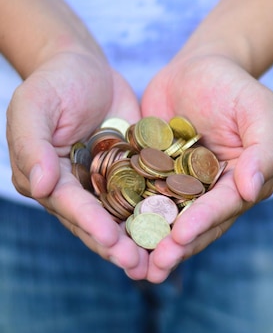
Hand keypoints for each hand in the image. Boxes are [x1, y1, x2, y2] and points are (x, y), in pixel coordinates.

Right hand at [6, 51, 148, 278]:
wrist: (86, 66)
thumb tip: (39, 187)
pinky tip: (181, 229)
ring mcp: (106, 184)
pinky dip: (161, 213)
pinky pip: (148, 195)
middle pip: (98, 222)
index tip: (110, 241)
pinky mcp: (133, 173)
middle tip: (141, 266)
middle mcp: (77, 189)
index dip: (89, 224)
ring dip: (142, 240)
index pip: (69, 206)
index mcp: (48, 179)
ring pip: (125, 217)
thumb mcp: (34, 105)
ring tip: (163, 262)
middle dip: (119, 246)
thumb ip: (31, 145)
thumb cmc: (54, 82)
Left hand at [141, 54, 272, 282]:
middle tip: (156, 266)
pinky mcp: (158, 179)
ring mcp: (186, 188)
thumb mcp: (259, 107)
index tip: (182, 234)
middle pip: (199, 223)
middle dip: (178, 245)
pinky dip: (132, 220)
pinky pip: (145, 201)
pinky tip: (115, 236)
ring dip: (155, 244)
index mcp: (245, 179)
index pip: (226, 204)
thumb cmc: (234, 85)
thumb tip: (254, 189)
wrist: (199, 66)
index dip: (205, 221)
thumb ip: (264, 148)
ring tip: (135, 266)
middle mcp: (217, 190)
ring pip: (171, 220)